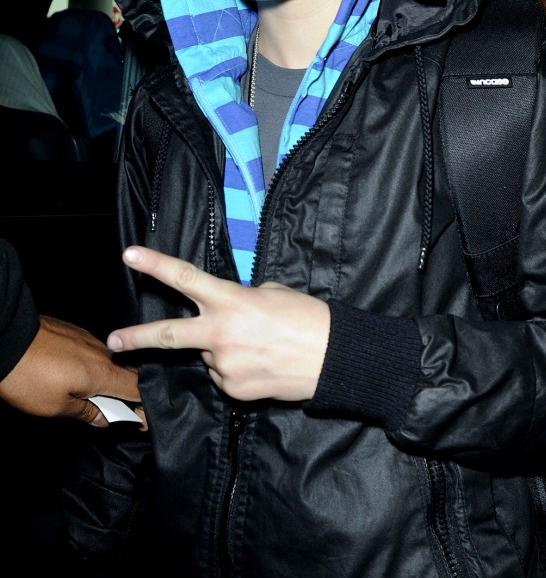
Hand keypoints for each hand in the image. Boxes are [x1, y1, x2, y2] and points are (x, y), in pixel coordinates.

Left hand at [0, 315, 144, 427]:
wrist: (7, 339)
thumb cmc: (29, 377)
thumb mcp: (55, 406)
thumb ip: (86, 412)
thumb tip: (104, 418)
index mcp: (102, 374)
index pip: (136, 389)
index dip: (143, 406)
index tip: (142, 420)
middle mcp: (102, 353)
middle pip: (129, 373)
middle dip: (131, 393)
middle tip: (125, 411)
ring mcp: (89, 340)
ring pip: (112, 362)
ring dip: (113, 379)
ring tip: (102, 396)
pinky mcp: (77, 333)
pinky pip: (96, 352)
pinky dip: (98, 367)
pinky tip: (85, 377)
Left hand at [108, 246, 330, 402]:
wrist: (334, 358)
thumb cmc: (308, 317)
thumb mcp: (273, 293)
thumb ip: (240, 299)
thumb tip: (227, 310)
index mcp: (231, 300)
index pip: (185, 278)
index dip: (155, 265)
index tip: (130, 254)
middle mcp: (221, 333)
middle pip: (168, 334)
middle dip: (136, 337)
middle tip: (113, 340)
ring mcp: (225, 365)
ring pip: (208, 356)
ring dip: (222, 351)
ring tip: (258, 348)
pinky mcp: (233, 390)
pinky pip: (223, 376)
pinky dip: (235, 370)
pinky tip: (260, 365)